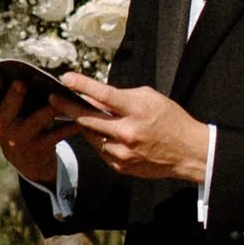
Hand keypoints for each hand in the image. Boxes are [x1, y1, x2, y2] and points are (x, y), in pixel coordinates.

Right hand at [0, 72, 64, 184]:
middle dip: (14, 96)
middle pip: (7, 111)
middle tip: (21, 82)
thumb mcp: (7, 112)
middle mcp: (1, 128)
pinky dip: (69, 123)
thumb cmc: (18, 122)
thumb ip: (9, 93)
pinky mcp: (40, 147)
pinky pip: (57, 132)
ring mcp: (19, 139)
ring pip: (36, 120)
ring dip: (48, 107)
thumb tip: (20, 68)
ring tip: (58, 92)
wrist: (27, 160)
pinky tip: (79, 112)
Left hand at [56, 74, 208, 183]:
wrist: (188, 152)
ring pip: (91, 135)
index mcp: (137, 110)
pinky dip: (98, 139)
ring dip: (84, 124)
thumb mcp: (149, 98)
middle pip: (88, 119)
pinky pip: (100, 150)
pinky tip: (102, 133)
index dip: (82, 85)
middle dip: (67, 107)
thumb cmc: (170, 120)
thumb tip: (94, 97)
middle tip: (54, 99)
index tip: (65, 78)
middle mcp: (128, 132)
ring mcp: (123, 152)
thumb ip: (120, 97)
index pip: (103, 95)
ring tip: (80, 115)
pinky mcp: (121, 166)